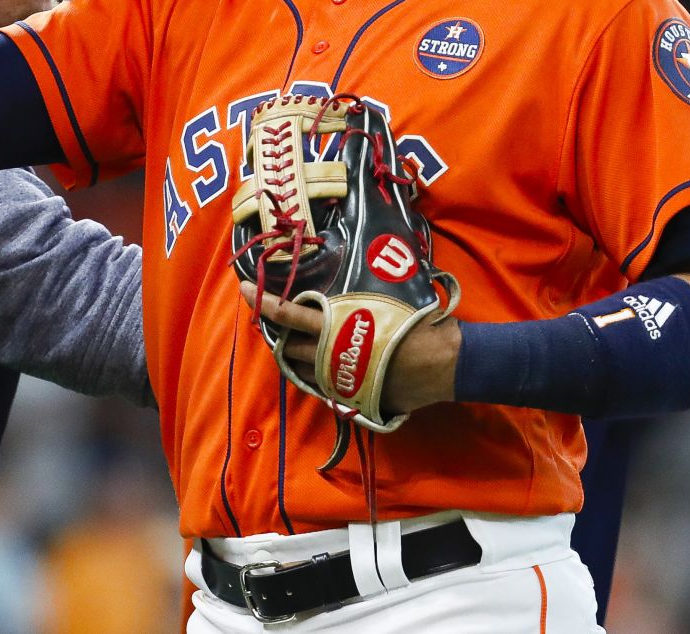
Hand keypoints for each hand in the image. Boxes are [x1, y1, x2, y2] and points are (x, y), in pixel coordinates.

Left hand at [240, 281, 461, 415]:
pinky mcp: (352, 398)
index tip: (245, 290)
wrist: (444, 364)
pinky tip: (330, 365)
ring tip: (300, 344)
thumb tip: (345, 298)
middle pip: (289, 347)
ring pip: (304, 370)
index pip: (290, 314)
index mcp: (337, 327)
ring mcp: (339, 380)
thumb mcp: (385, 304)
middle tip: (273, 322)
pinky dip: (322, 374)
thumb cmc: (419, 326)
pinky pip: (326, 386)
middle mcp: (331, 356)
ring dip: (298, 357)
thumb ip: (357, 306)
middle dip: (278, 335)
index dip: (264, 303)